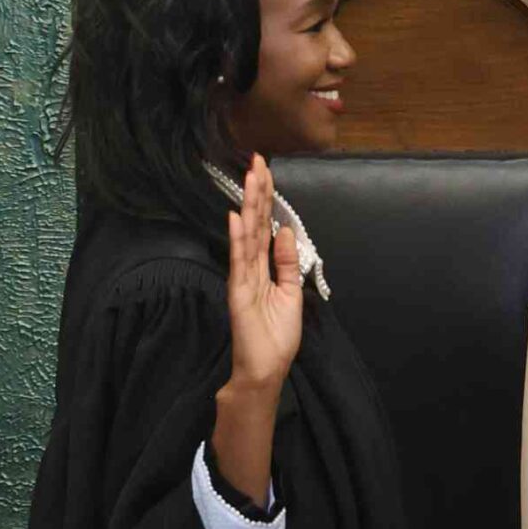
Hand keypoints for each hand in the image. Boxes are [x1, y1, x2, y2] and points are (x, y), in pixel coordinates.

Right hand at [225, 154, 302, 394]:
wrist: (265, 368)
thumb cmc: (277, 335)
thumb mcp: (291, 293)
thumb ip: (287, 262)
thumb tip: (287, 231)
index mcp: (264, 267)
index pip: (264, 225)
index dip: (266, 199)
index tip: (267, 171)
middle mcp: (250, 267)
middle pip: (254, 222)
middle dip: (257, 192)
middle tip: (258, 160)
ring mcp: (242, 277)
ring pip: (246, 234)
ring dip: (248, 206)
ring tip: (250, 177)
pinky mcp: (238, 292)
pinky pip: (239, 261)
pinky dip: (238, 238)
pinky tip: (237, 218)